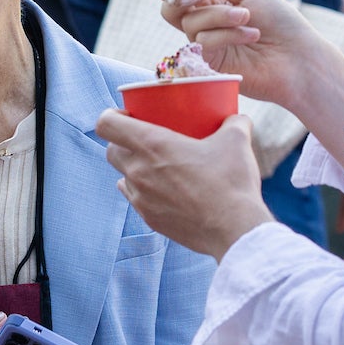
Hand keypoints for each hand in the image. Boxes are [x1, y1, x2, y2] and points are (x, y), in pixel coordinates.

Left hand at [95, 111, 271, 260]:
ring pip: (122, 176)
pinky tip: (164, 189)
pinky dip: (144, 191)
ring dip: (133, 168)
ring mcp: (141, 198)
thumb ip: (234, 122)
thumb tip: (237, 118)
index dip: (111, 115)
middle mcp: (138, 170)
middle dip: (122, 142)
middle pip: (111, 151)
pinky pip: (135, 199)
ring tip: (157, 166)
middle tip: (145, 140)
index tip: (128, 115)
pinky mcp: (149, 219)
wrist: (234, 229)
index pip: (106, 124)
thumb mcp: (237, 140)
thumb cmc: (231, 181)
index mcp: (151, 144)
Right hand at [156, 0, 343, 115]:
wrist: (298, 57)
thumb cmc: (280, 22)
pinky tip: (251, 36)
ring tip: (248, 18)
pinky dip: (228, 34)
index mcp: (213, 0)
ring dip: (221, 15)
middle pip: (170, 8)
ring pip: (190, 22)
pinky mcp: (210, 64)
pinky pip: (203, 41)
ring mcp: (206, 44)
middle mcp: (205, 22)